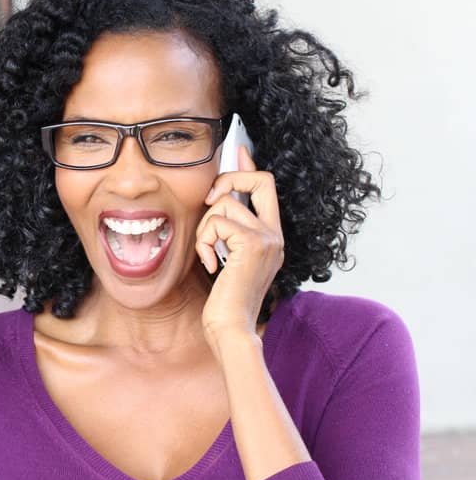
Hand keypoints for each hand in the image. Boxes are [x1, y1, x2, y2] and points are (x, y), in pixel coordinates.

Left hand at [195, 144, 283, 350]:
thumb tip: (217, 204)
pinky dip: (204, 242)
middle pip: (261, 179)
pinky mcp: (253, 244)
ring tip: (208, 254)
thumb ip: (226, 232)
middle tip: (210, 201)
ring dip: (205, 228)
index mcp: (271, 237)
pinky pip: (217, 222)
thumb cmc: (224, 302)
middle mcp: (275, 234)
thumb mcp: (226, 259)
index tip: (238, 151)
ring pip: (226, 204)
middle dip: (230, 179)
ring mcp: (268, 238)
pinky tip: (211, 265)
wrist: (231, 328)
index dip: (250, 167)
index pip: (266, 189)